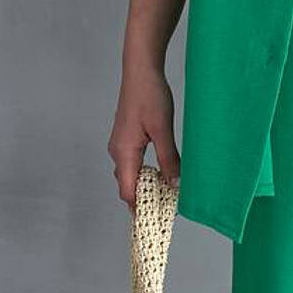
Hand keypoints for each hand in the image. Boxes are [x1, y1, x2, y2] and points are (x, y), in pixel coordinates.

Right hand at [108, 62, 180, 209]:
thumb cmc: (150, 95)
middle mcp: (118, 151)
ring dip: (145, 186)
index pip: (128, 192)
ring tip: (166, 195)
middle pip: (128, 186)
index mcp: (124, 152)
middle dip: (144, 200)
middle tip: (166, 210)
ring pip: (131, 174)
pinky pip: (133, 163)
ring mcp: (120, 144)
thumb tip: (175, 185)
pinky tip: (161, 173)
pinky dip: (144, 173)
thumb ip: (168, 159)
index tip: (154, 222)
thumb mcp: (163, 130)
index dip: (140, 209)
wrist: (141, 70)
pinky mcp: (126, 137)